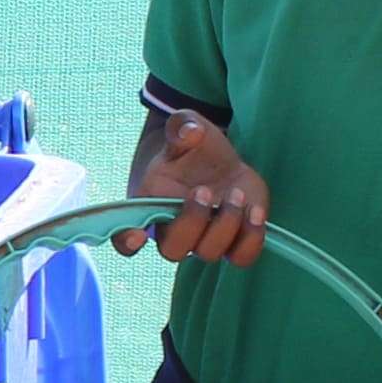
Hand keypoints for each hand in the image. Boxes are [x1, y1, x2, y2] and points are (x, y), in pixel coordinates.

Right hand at [124, 117, 269, 267]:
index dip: (128, 241)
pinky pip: (241, 257)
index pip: (126, 237)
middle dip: (191, 223)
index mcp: (150, 206)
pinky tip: (255, 210)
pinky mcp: (235, 241)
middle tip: (204, 190)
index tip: (138, 235)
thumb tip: (190, 131)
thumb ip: (182, 125)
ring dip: (225, 225)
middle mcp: (174, 231)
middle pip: (174, 250)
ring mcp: (204, 240)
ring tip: (236, 193)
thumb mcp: (185, 127)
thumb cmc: (193, 147)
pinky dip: (251, 238)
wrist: (218, 160)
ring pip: (209, 253)